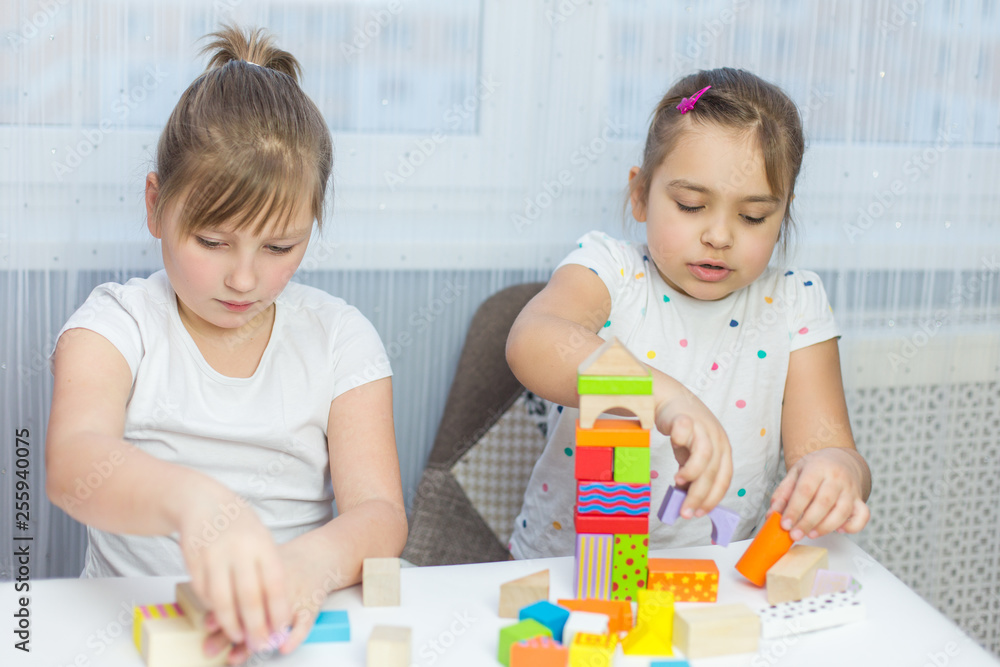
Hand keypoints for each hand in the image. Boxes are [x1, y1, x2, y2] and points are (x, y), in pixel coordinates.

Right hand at [177, 487, 289, 655]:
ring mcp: (213, 555)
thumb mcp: (261, 538)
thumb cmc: (239, 524)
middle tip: (260, 644)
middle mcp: (238, 549)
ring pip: (222, 600)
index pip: (274, 583)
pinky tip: (220, 616)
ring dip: (230, 623)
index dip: (278, 609)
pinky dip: (212, 609)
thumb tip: (276, 609)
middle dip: (256, 625)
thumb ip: (268, 569)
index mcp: (262, 542)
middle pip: (248, 596)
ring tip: (238, 637)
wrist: (202, 502)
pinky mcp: (193, 561)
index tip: (281, 629)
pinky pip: (204, 593)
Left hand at [204, 535, 337, 662]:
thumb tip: (208, 622)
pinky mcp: (312, 604)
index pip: (237, 595)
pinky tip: (284, 647)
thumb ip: (235, 592)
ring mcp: (295, 595)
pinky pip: (305, 622)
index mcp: (260, 574)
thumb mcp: (259, 570)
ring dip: (257, 639)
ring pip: (275, 619)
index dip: (222, 611)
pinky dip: (295, 637)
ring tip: (239, 655)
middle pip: (251, 611)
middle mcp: (275, 586)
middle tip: (211, 649)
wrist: (316, 556)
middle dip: (229, 633)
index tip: (208, 626)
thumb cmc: (283, 567)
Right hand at [655, 390, 732, 518]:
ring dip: (692, 473)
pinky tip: (672, 451)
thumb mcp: (692, 455)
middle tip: (686, 511)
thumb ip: (694, 474)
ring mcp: (703, 428)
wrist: (672, 400)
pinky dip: (680, 444)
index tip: (700, 514)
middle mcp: (718, 440)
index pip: (724, 480)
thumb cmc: (684, 431)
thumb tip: (686, 499)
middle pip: (713, 472)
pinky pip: (684, 433)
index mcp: (723, 451)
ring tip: (678, 483)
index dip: (713, 499)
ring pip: (704, 456)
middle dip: (699, 496)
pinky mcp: (686, 418)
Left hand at [769, 447, 870, 540]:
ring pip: (842, 512)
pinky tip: (838, 530)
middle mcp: (837, 477)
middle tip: (795, 534)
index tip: (785, 524)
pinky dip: (852, 527)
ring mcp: (851, 489)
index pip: (805, 490)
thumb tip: (772, 514)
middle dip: (808, 522)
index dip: (794, 509)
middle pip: (824, 503)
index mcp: (817, 467)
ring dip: (825, 527)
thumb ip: (783, 493)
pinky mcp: (860, 500)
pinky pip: (862, 516)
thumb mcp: (795, 473)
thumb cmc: (815, 468)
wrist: (841, 459)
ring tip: (811, 534)